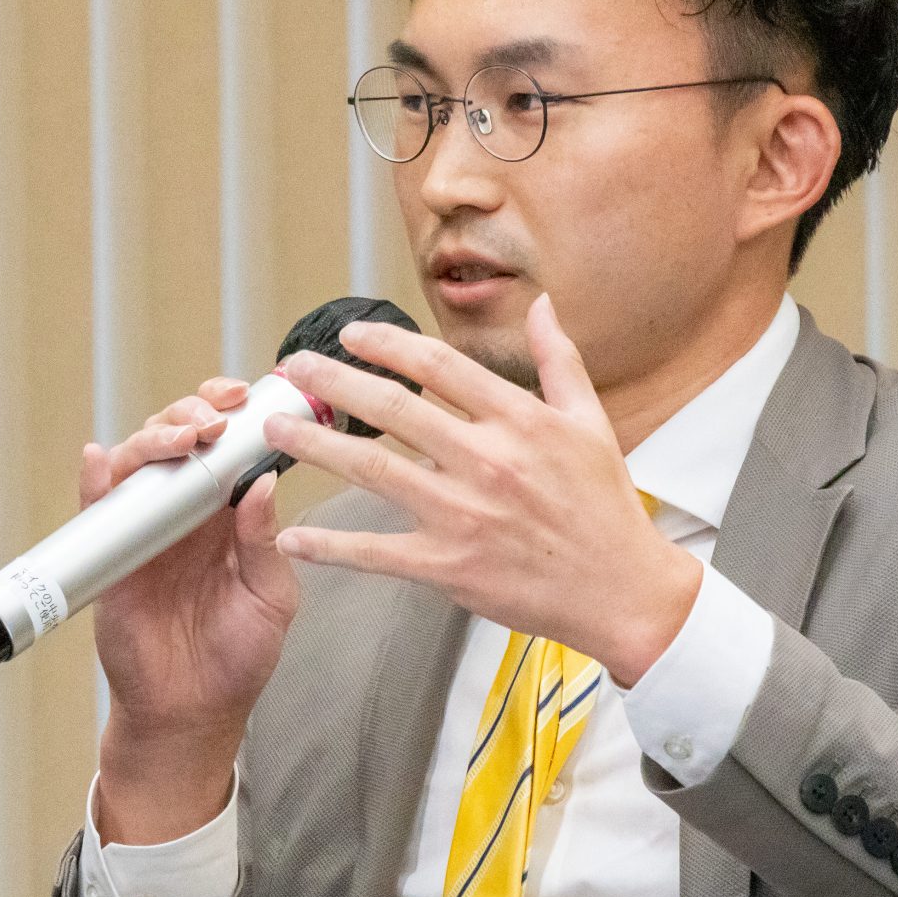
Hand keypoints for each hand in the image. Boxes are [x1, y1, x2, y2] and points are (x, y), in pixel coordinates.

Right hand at [86, 379, 299, 845]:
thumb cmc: (239, 658)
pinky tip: (100, 458)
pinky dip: (96, 479)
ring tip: (182, 438)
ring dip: (155, 438)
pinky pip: (98, 509)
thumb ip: (266, 543)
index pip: (227, 447)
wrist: (193, 714)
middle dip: (194, 415)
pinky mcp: (113, 557)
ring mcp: (146, 532)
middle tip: (214, 419)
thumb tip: (260, 484)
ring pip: (140, 463)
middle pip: (180, 441)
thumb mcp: (271, 598)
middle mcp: (186, 514)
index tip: (246, 399)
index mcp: (230, 517)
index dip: (232, 415)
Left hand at [267, 294, 701, 686]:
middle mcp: (486, 460)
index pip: (438, 366)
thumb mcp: (591, 423)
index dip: (386, 344)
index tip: (351, 334)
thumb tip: (542, 305)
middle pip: (391, 408)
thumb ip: (560, 360)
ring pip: (372, 469)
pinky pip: (375, 552)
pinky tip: (292, 534)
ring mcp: (463, 514)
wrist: (621, 590)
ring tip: (277, 429)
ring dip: (316, 445)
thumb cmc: (605, 509)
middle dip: (332, 382)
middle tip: (293, 369)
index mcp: (519, 420)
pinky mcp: (449, 567)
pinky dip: (329, 544)